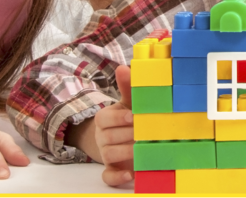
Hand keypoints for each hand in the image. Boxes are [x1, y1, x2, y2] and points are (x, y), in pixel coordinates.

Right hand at [94, 65, 135, 186]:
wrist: (124, 139)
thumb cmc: (129, 118)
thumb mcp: (129, 103)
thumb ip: (127, 87)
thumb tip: (123, 67)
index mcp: (105, 119)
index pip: (104, 118)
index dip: (117, 118)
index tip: (133, 117)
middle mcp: (103, 137)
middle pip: (107, 137)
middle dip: (126, 134)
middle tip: (143, 133)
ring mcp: (106, 154)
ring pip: (109, 154)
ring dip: (125, 151)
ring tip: (141, 149)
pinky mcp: (112, 170)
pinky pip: (108, 177)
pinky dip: (117, 177)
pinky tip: (130, 174)